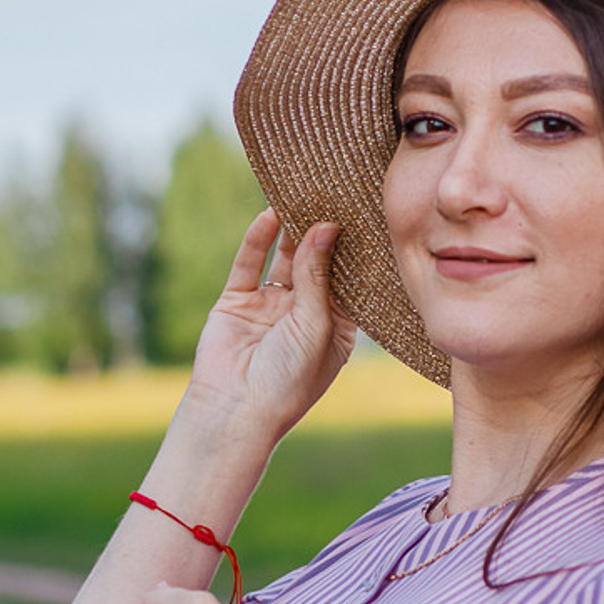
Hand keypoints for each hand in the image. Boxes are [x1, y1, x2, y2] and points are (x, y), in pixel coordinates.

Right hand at [185, 212, 356, 447]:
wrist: (234, 410)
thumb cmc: (288, 380)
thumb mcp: (315, 326)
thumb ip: (317, 275)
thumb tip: (325, 227)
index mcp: (335, 327)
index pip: (350, 280)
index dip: (357, 250)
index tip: (369, 213)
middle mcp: (305, 313)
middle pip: (319, 263)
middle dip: (326, 232)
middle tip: (337, 193)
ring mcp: (270, 305)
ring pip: (285, 257)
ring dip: (293, 229)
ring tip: (304, 194)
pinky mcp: (237, 300)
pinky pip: (250, 262)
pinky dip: (259, 238)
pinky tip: (270, 213)